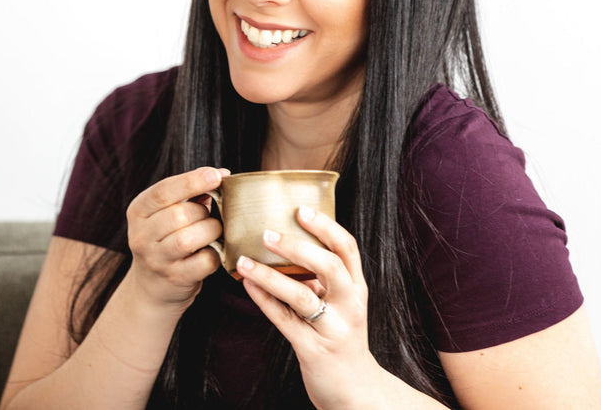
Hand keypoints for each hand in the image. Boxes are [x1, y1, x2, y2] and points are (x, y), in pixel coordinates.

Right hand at [124, 167, 228, 311]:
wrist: (152, 285)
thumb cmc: (165, 239)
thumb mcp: (165, 214)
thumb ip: (188, 194)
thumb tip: (220, 175)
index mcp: (138, 211)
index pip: (163, 191)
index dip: (192, 181)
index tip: (216, 175)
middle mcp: (141, 236)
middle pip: (180, 215)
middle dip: (203, 212)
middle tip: (208, 215)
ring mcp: (157, 260)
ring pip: (189, 239)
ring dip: (211, 231)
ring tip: (213, 231)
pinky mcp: (175, 278)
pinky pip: (204, 261)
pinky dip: (216, 254)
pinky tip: (212, 251)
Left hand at [235, 206, 383, 408]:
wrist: (356, 391)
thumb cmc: (341, 338)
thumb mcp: (341, 304)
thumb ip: (321, 278)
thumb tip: (286, 242)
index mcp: (356, 288)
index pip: (347, 249)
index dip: (325, 226)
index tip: (300, 208)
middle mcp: (349, 305)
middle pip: (330, 266)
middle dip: (298, 247)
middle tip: (267, 233)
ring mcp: (333, 328)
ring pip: (303, 296)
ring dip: (270, 276)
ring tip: (244, 260)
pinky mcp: (314, 350)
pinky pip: (285, 321)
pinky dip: (264, 300)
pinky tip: (246, 284)